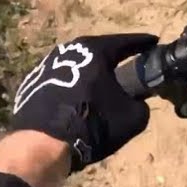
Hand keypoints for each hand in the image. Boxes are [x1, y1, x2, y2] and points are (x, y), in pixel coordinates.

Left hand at [9, 33, 158, 171]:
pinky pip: (60, 81)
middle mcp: (70, 50)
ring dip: (90, 74)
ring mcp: (46, 65)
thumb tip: (136, 101)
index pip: (127, 42)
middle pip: (99, 51)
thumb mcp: (133, 117)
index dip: (143, 43)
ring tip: (101, 87)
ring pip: (77, 66)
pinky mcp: (32, 84)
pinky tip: (77, 101)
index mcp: (96, 51)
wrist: (43, 145)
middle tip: (128, 65)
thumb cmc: (93, 124)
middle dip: (114, 58)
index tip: (153, 42)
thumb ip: (141, 103)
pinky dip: (72, 88)